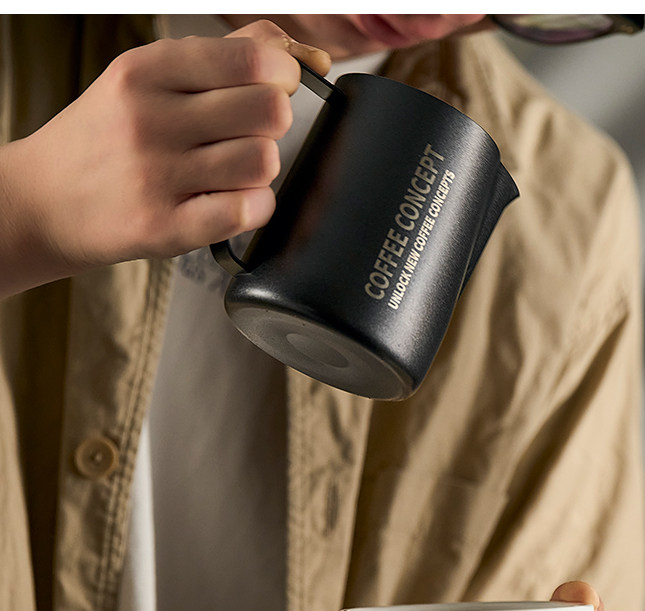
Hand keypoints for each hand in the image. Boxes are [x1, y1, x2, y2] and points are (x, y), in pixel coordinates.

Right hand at [0, 19, 329, 295]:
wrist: (44, 201)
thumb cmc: (108, 138)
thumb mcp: (147, 79)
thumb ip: (225, 57)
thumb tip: (306, 55)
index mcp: (147, 71)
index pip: (251, 59)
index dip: (283, 74)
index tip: (275, 86)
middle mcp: (150, 119)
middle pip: (268, 111)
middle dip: (275, 122)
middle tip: (251, 133)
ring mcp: (156, 176)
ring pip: (262, 162)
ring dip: (263, 168)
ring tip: (236, 171)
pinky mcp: (165, 227)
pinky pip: (246, 211)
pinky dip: (257, 207)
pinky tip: (235, 202)